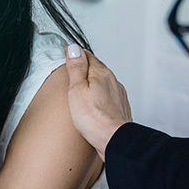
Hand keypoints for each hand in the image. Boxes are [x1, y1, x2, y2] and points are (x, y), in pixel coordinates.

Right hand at [64, 44, 131, 160]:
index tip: (68, 53)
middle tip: (74, 67)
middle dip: (86, 67)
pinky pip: (108, 96)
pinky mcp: (120, 108)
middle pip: (97, 68)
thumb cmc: (94, 118)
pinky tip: (94, 103)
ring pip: (104, 82)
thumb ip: (76, 68)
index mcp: (101, 73)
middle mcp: (113, 81)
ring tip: (83, 85)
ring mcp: (118, 94)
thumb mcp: (77, 89)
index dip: (76, 54)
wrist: (114, 140)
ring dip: (94, 82)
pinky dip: (100, 95)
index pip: (88, 56)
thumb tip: (74, 49)